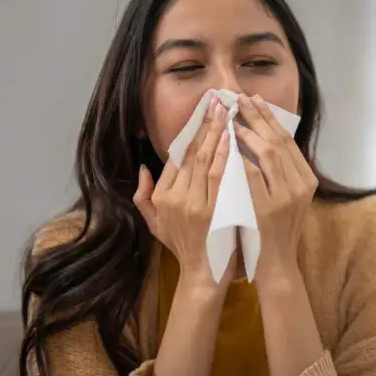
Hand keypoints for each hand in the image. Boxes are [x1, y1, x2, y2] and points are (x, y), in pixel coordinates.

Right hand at [134, 98, 232, 291]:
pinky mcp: (212, 211)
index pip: (177, 156)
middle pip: (191, 152)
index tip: (203, 111)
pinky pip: (219, 176)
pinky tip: (231, 137)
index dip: (190, 131)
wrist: (204, 276)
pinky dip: (224, 155)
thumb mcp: (156, 224)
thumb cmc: (185, 248)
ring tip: (226, 110)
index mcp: (163, 197)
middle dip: (204, 123)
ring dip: (216, 133)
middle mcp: (175, 198)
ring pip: (204, 160)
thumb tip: (143, 168)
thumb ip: (144, 197)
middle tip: (217, 100)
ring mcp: (194, 205)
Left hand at [233, 94, 316, 286]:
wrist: (276, 264)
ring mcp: (286, 197)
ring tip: (231, 119)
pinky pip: (253, 176)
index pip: (287, 140)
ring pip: (269, 154)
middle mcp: (301, 185)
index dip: (270, 118)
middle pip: (279, 141)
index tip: (254, 100)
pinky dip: (241, 158)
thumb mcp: (286, 198)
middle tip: (239, 98)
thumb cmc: (274, 230)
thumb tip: (262, 138)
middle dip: (258, 117)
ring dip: (249, 134)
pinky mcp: (268, 208)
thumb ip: (279, 172)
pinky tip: (227, 146)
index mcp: (306, 179)